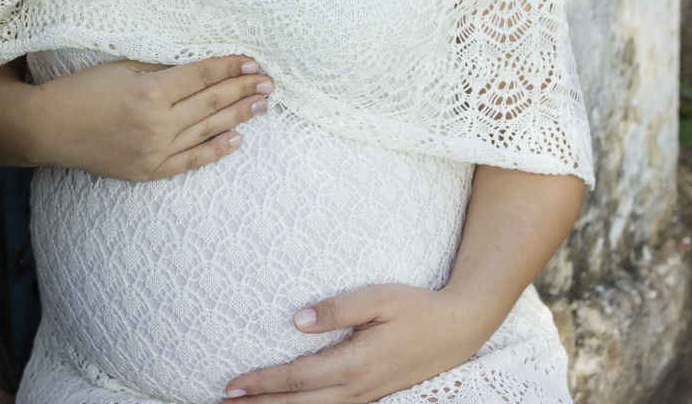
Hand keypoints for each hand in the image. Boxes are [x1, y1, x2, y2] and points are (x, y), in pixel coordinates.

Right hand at [0, 55, 272, 177]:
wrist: (48, 129)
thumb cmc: (81, 90)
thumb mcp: (122, 67)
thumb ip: (162, 68)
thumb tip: (200, 65)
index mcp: (152, 91)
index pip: (204, 76)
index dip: (230, 66)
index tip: (252, 60)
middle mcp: (159, 123)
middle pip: (212, 102)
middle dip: (244, 89)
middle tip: (270, 81)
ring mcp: (155, 150)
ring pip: (208, 129)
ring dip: (239, 115)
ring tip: (263, 104)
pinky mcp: (149, 171)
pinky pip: (191, 161)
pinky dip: (216, 150)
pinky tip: (238, 140)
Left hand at [223, 284, 492, 403]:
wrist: (459, 328)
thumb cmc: (417, 306)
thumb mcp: (380, 297)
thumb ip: (339, 308)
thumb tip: (297, 319)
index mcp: (355, 363)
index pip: (298, 377)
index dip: (263, 382)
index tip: (232, 385)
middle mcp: (358, 387)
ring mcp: (367, 396)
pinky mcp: (374, 396)